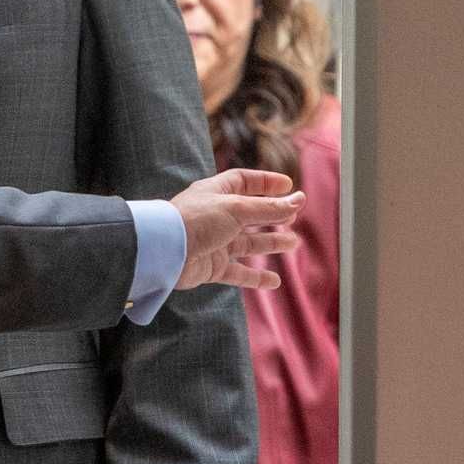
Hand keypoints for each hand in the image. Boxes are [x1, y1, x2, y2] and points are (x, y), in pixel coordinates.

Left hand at [170, 167, 303, 291]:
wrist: (164, 252)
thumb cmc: (196, 221)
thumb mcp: (237, 209)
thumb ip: (269, 208)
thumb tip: (299, 200)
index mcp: (216, 193)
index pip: (244, 181)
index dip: (265, 182)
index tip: (288, 185)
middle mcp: (215, 216)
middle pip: (249, 213)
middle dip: (272, 214)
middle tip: (294, 216)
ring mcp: (214, 242)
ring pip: (248, 243)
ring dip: (270, 243)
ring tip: (292, 243)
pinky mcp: (211, 266)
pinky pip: (238, 273)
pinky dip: (256, 278)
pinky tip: (274, 282)